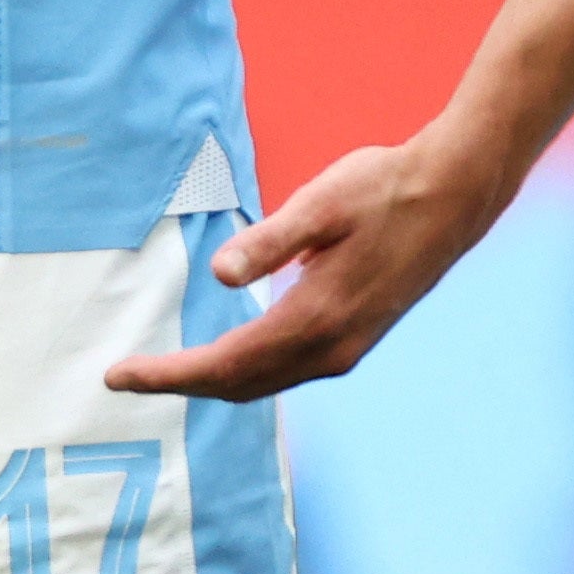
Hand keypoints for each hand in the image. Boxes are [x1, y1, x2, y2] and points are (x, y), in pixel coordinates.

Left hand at [104, 136, 515, 400]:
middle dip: (180, 384)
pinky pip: (289, 371)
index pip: (227, 362)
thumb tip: (220, 273)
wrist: (454, 196)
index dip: (170, 374)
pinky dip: (247, 373)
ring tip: (163, 374)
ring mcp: (349, 347)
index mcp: (317, 316)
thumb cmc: (382, 190)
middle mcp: (333, 346)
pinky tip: (225, 359)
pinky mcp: (358, 337)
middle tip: (123, 378)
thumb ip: (269, 242)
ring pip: (267, 382)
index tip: (119, 376)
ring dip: (213, 383)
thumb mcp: (320, 205)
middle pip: (242, 383)